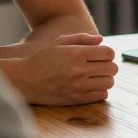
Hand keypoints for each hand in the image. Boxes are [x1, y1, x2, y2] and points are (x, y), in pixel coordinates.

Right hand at [0, 33, 117, 105]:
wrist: (24, 80)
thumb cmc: (42, 58)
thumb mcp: (59, 42)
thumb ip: (81, 38)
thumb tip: (101, 40)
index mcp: (76, 53)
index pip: (109, 53)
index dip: (107, 53)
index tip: (100, 55)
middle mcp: (79, 70)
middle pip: (112, 68)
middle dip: (108, 65)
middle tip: (98, 66)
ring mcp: (78, 86)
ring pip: (109, 83)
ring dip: (105, 78)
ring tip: (95, 76)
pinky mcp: (76, 99)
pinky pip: (102, 95)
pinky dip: (100, 90)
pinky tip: (90, 86)